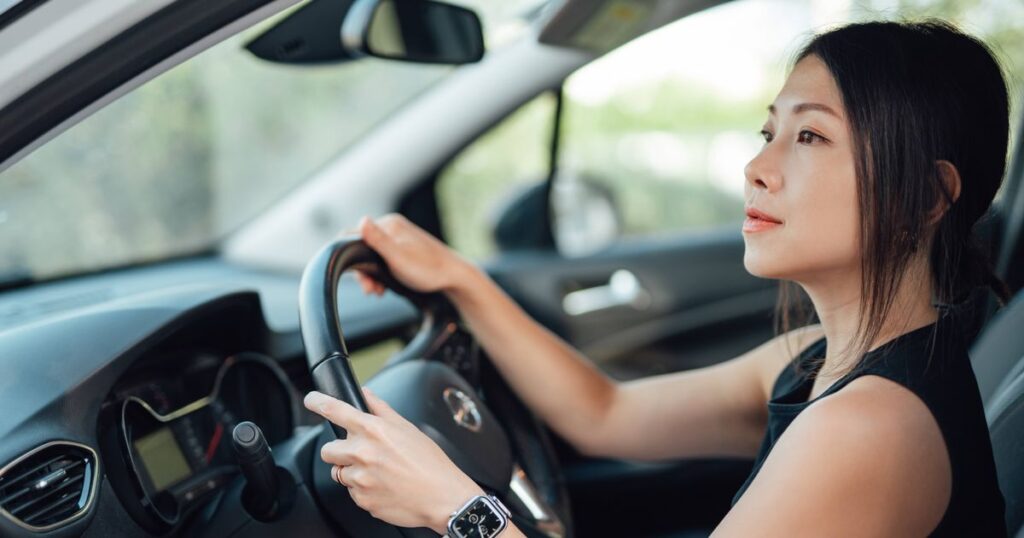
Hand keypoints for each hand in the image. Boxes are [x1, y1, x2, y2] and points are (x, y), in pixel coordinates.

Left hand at [305, 387, 484, 532]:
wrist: (442, 497)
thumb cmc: (430, 462)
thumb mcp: (407, 427)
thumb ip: (380, 409)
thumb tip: (365, 393)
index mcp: (374, 430)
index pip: (335, 410)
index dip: (318, 402)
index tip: (311, 400)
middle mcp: (363, 453)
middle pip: (328, 449)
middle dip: (340, 450)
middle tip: (361, 454)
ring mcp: (361, 479)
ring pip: (339, 472)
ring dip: (352, 472)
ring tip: (378, 473)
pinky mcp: (362, 500)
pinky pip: (352, 492)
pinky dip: (363, 490)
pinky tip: (383, 486)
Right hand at [352, 214, 476, 296]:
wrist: (454, 277)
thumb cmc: (429, 269)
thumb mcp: (399, 257)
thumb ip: (378, 240)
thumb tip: (362, 220)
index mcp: (389, 225)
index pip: (354, 235)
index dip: (351, 258)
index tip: (362, 280)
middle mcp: (392, 227)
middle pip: (362, 248)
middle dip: (363, 272)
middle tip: (370, 290)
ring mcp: (398, 238)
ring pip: (372, 256)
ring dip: (371, 276)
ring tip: (378, 291)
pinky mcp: (403, 249)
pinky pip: (382, 259)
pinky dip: (380, 274)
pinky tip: (385, 286)